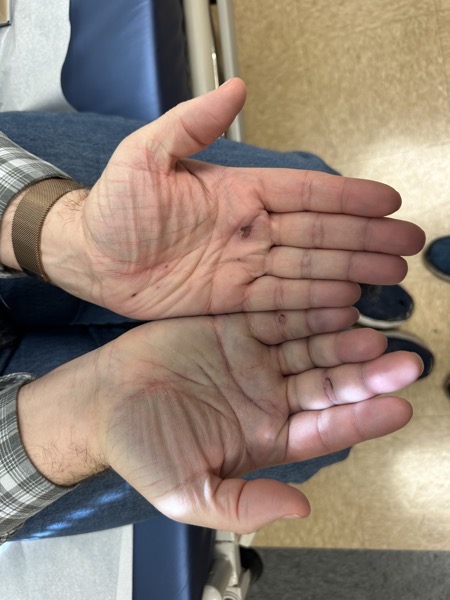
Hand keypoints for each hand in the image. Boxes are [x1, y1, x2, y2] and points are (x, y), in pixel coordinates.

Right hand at [18, 306, 421, 532]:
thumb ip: (243, 505)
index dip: (362, 418)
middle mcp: (269, 395)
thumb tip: (300, 510)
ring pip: (310, 346)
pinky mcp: (235, 328)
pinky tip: (332, 301)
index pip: (326, 427)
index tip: (398, 407)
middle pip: (328, 384)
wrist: (104, 401)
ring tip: (371, 330)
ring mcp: (255, 359)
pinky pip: (277, 315)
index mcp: (266, 435)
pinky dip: (304, 309)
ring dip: (341, 338)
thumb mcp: (188, 492)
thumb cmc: (142, 450)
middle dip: (366, 375)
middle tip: (404, 362)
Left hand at [39, 79, 423, 318]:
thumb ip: (191, 123)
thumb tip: (236, 87)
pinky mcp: (230, 298)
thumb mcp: (147, 154)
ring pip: (307, 269)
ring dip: (349, 271)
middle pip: (318, 233)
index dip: (347, 197)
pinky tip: (344, 303)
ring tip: (388, 276)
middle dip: (364, 239)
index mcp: (237, 192)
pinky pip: (279, 300)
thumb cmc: (114, 205)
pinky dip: (313, 303)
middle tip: (405, 245)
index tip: (386, 201)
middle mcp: (248, 229)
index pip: (304, 192)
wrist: (90, 256)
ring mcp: (242, 265)